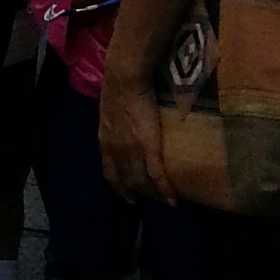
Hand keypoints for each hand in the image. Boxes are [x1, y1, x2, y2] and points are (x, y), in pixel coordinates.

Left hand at [98, 68, 172, 202]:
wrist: (125, 80)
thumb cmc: (119, 89)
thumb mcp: (110, 113)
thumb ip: (115, 126)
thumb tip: (122, 129)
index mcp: (105, 143)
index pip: (110, 173)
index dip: (120, 187)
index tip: (129, 196)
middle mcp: (116, 152)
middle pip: (127, 181)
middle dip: (138, 194)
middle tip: (151, 200)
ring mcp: (132, 151)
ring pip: (142, 182)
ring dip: (153, 194)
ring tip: (163, 200)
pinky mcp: (149, 148)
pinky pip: (157, 175)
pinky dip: (165, 190)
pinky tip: (173, 199)